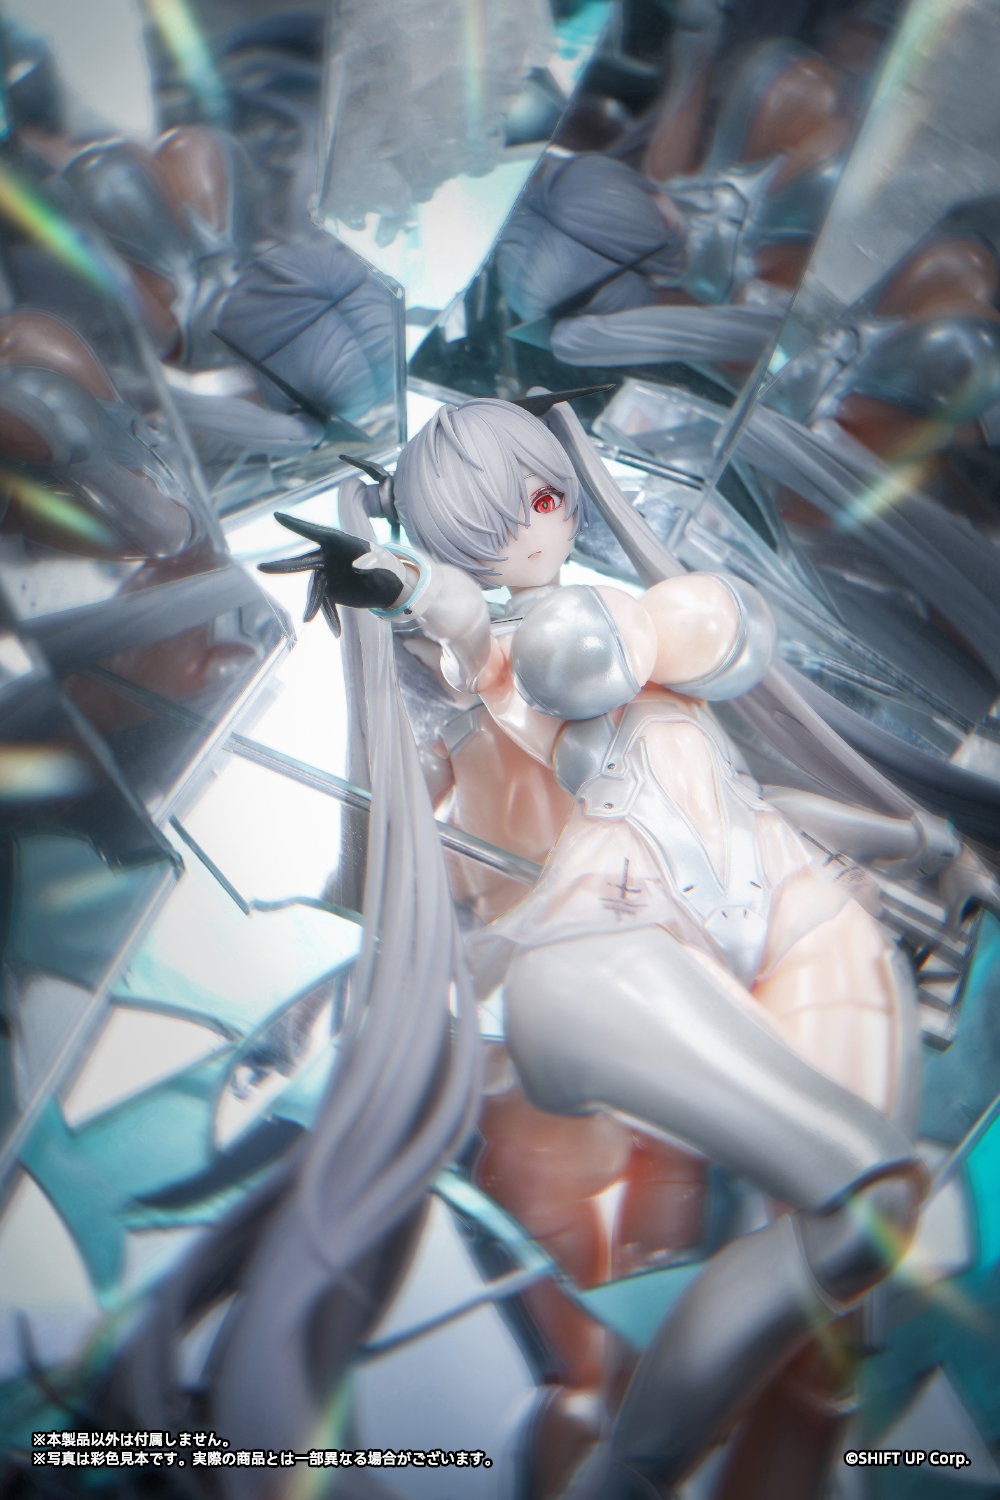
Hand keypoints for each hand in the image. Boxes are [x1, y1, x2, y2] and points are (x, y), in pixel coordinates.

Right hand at [258, 513, 404, 634]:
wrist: (383, 585)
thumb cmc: (382, 566)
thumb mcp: (380, 563)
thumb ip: (369, 561)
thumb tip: (357, 565)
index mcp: (336, 542)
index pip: (313, 531)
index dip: (295, 524)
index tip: (277, 515)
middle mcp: (325, 558)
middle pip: (302, 563)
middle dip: (283, 567)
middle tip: (262, 568)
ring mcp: (325, 575)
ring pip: (315, 591)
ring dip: (313, 606)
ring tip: (307, 619)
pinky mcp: (329, 592)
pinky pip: (327, 606)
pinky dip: (331, 618)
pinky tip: (336, 631)